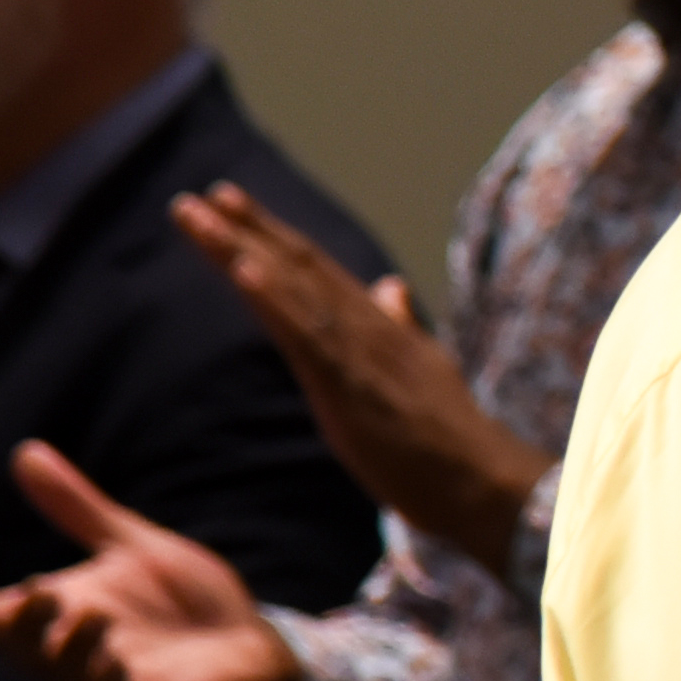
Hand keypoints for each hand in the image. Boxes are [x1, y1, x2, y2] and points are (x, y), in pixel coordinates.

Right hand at [0, 443, 311, 680]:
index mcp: (65, 612)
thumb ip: (78, 509)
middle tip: (12, 600)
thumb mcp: (132, 546)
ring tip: (82, 610)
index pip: (8, 617)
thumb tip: (24, 451)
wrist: (251, 644)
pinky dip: (110, 679)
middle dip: (12, 631)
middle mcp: (78, 651)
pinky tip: (113, 657)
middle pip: (26, 652)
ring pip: (68, 678)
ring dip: (66, 649)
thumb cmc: (185, 600)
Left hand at [174, 186, 549, 564]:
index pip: (316, 270)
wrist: (479, 482)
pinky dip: (272, 296)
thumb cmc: (447, 441)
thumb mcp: (423, 369)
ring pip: (292, 287)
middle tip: (200, 197)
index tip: (229, 203)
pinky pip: (303, 332)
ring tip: (201, 215)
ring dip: (241, 247)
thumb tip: (390, 286)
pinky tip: (243, 268)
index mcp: (378, 326)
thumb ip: (402, 325)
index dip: (272, 235)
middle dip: (247, 228)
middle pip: (298, 265)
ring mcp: (358, 350)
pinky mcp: (350, 381)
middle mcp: (367, 325)